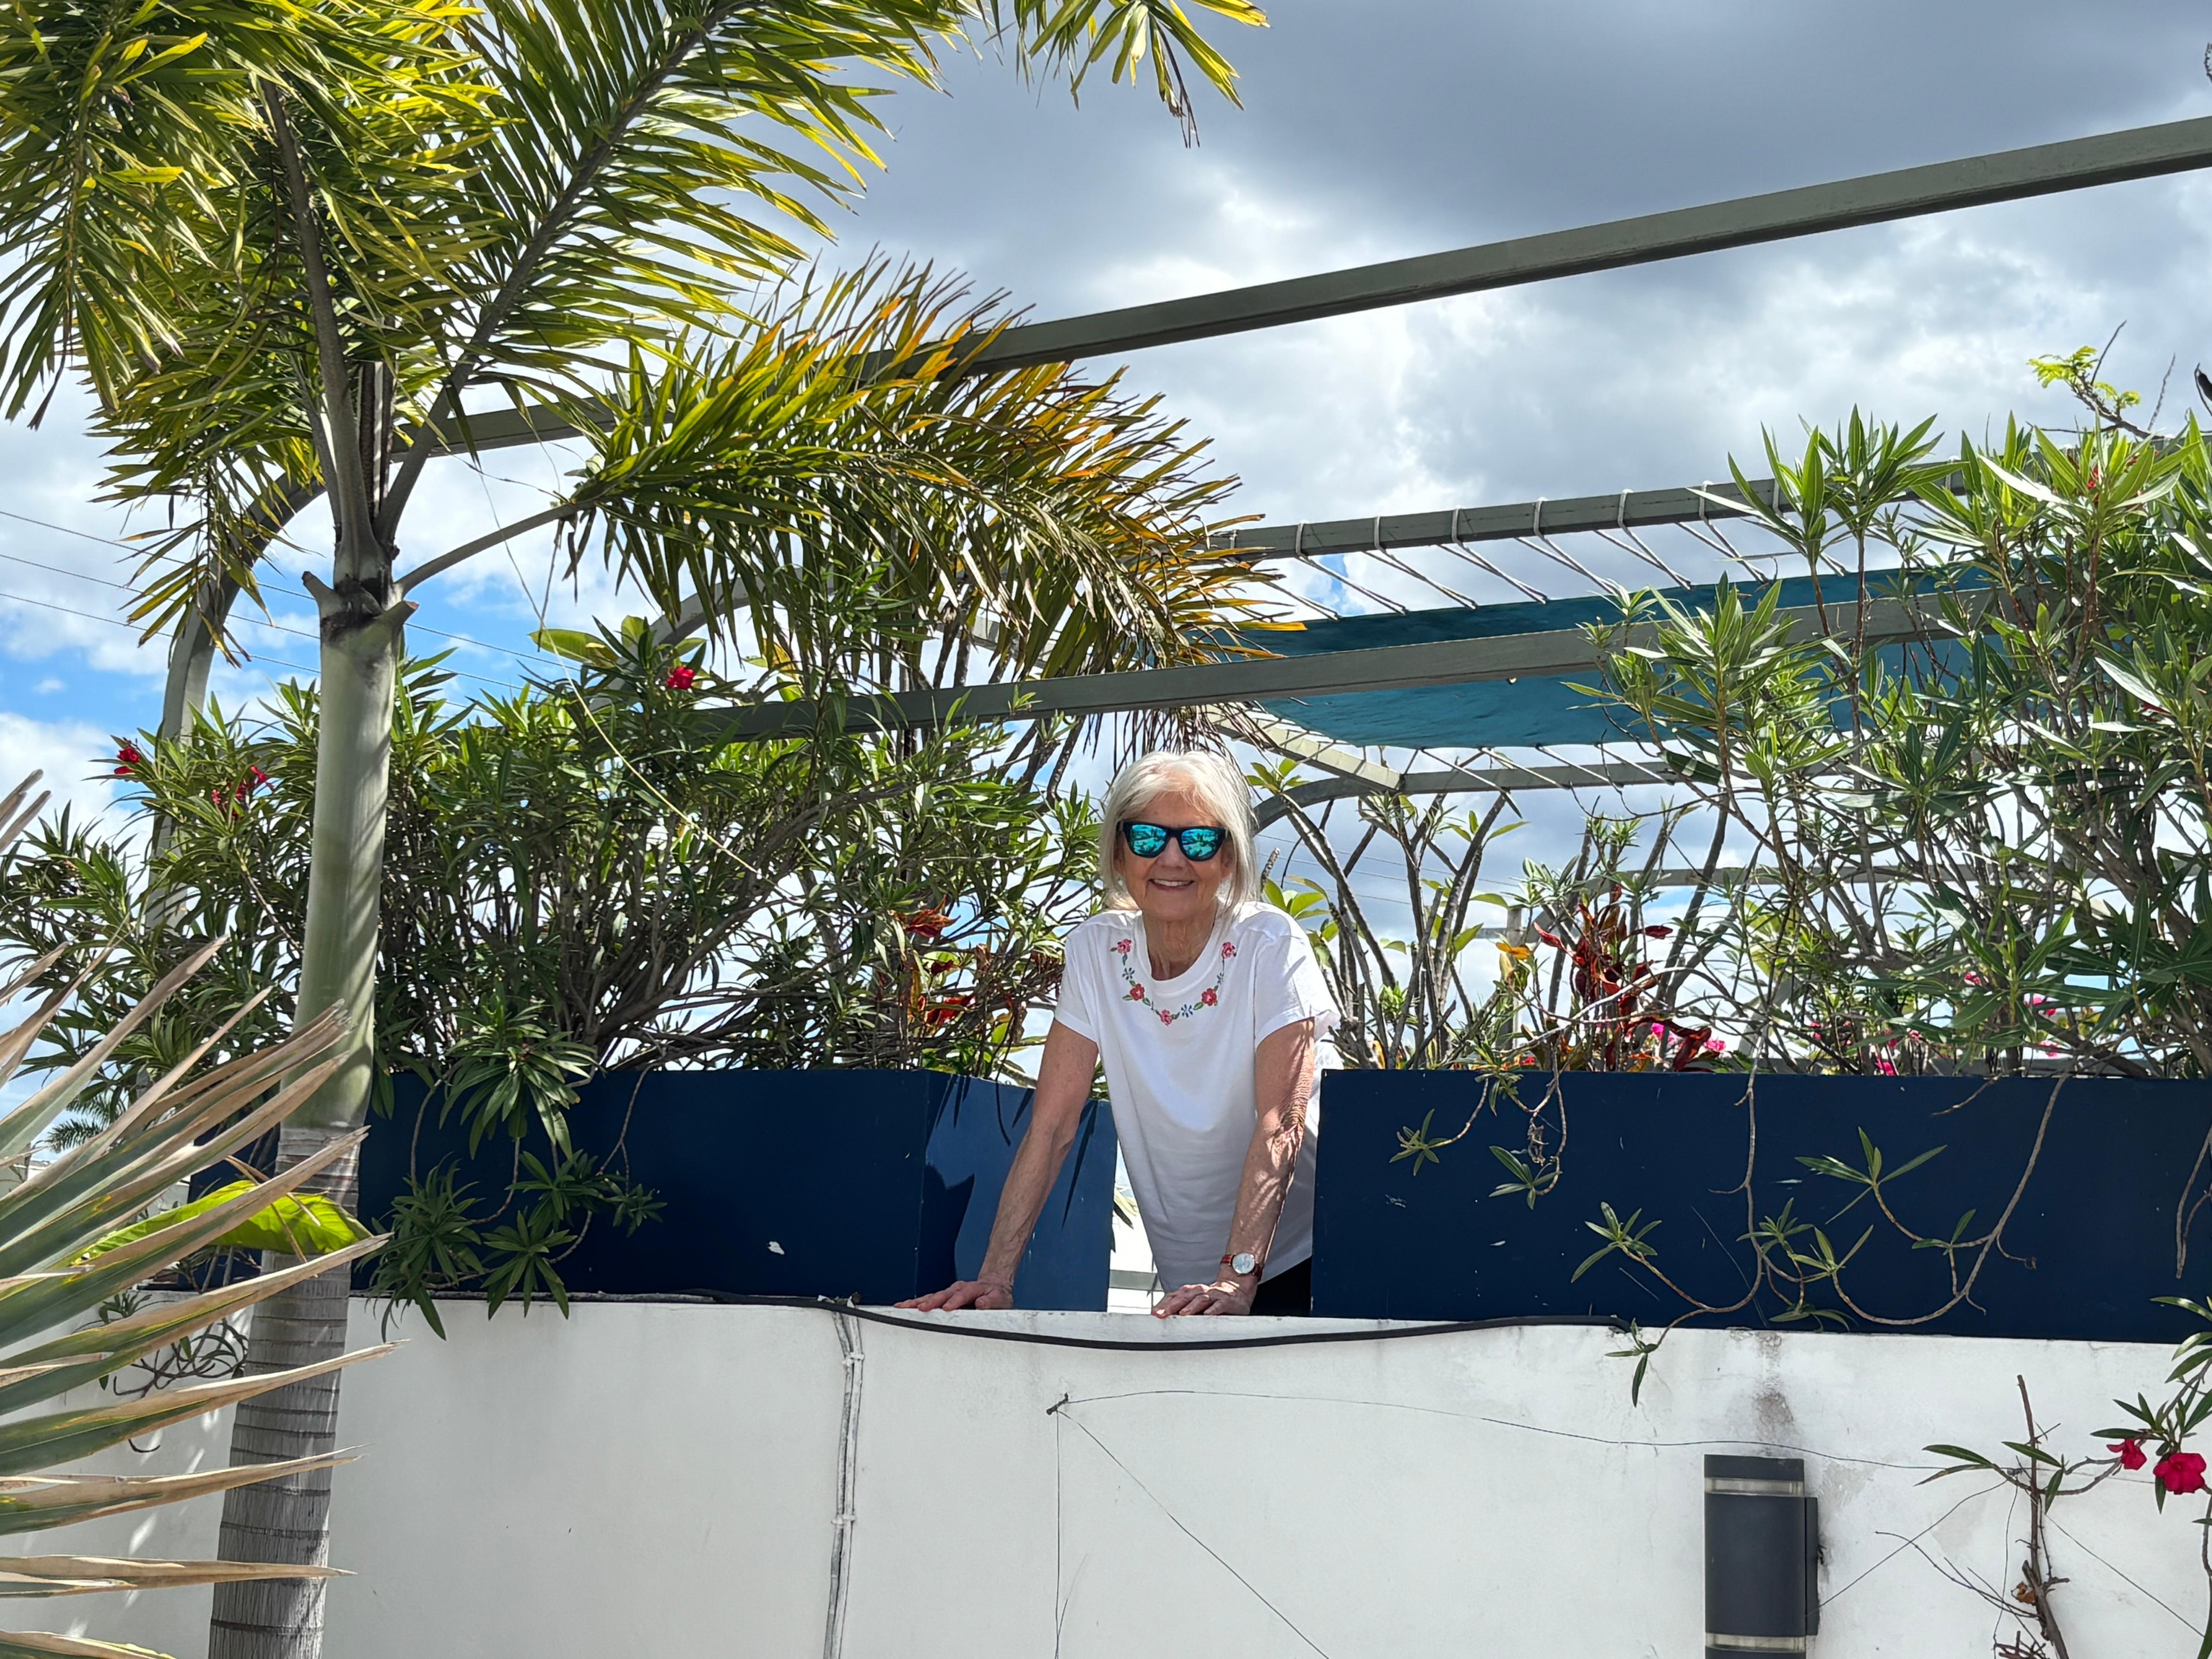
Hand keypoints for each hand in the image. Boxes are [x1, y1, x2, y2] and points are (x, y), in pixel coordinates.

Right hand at [896, 1278, 1013, 1310]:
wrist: (993, 1287)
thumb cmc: (996, 1296)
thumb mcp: (1000, 1299)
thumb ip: (991, 1302)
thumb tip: (981, 1304)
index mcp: (972, 1289)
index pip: (962, 1294)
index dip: (954, 1301)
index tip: (947, 1308)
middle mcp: (957, 1289)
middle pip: (941, 1294)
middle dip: (930, 1302)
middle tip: (920, 1308)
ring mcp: (948, 1293)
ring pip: (931, 1296)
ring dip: (917, 1301)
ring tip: (902, 1306)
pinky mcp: (943, 1298)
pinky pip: (928, 1300)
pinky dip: (915, 1303)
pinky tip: (903, 1307)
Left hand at [1152, 1276, 1255, 1317]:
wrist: (1236, 1290)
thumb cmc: (1212, 1299)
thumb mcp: (1195, 1302)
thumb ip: (1181, 1308)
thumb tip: (1161, 1318)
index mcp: (1191, 1292)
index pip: (1174, 1296)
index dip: (1163, 1304)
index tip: (1154, 1313)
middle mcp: (1201, 1291)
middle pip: (1184, 1297)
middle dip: (1172, 1306)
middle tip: (1162, 1315)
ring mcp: (1214, 1295)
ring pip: (1200, 1299)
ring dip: (1191, 1307)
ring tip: (1183, 1314)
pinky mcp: (1226, 1301)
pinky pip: (1219, 1305)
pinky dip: (1213, 1310)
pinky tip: (1208, 1315)